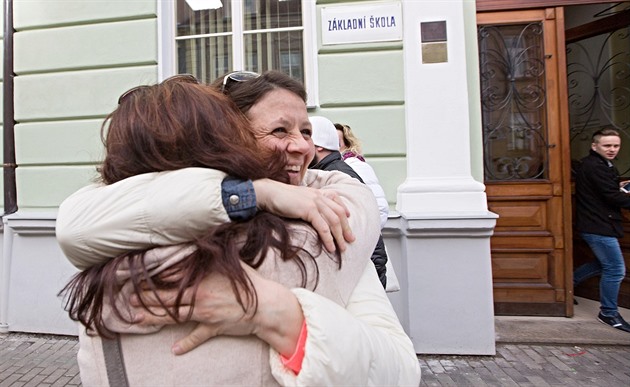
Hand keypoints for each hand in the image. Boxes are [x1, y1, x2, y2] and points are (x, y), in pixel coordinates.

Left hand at [130, 263, 302, 356]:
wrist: (267, 305)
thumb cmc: (251, 282)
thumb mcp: (233, 263)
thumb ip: (216, 253)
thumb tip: (204, 238)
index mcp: (203, 279)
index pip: (173, 279)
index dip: (155, 279)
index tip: (140, 277)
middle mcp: (200, 297)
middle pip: (168, 298)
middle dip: (147, 299)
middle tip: (130, 298)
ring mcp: (205, 314)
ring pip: (174, 316)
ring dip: (154, 318)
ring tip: (137, 317)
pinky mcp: (214, 327)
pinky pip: (198, 336)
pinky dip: (186, 343)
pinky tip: (175, 349)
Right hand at [253, 179, 354, 251]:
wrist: (268, 193)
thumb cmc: (278, 198)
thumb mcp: (296, 199)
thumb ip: (306, 204)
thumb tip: (310, 213)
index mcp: (316, 192)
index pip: (335, 199)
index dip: (344, 209)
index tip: (348, 218)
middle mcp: (318, 196)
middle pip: (338, 213)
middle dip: (346, 228)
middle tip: (351, 240)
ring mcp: (314, 202)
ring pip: (334, 221)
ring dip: (339, 236)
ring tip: (342, 248)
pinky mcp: (309, 209)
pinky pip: (323, 226)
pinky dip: (329, 238)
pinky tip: (331, 247)